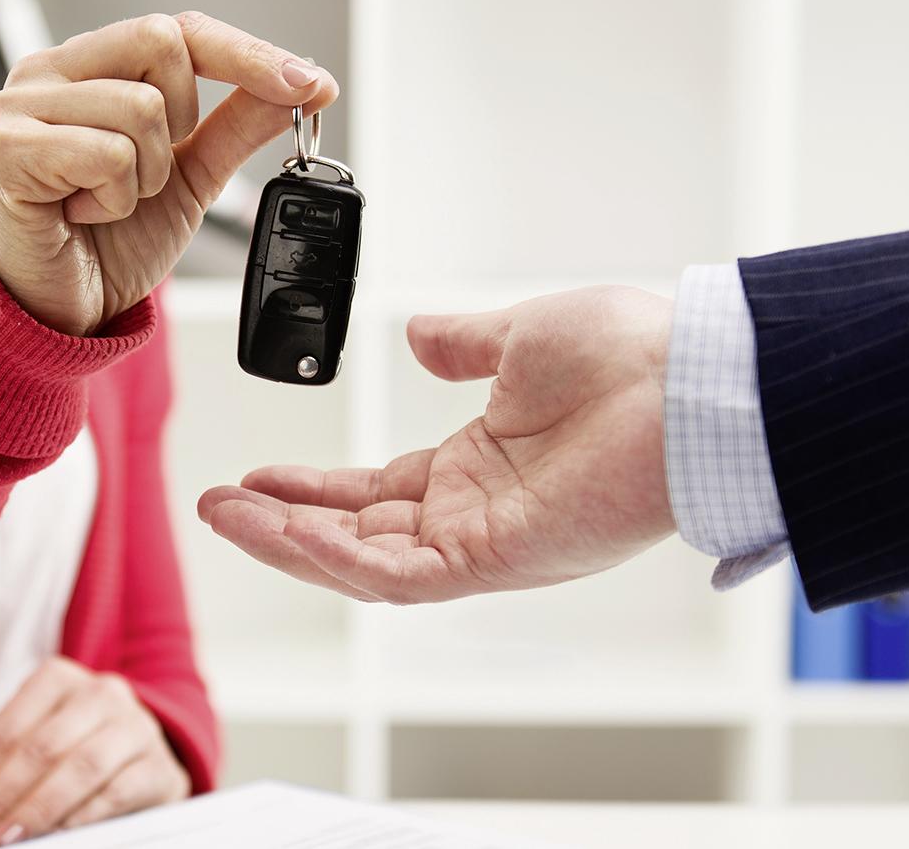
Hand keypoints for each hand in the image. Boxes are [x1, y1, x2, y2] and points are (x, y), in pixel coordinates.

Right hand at [0, 12, 337, 335]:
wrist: (60, 310)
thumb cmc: (107, 242)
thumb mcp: (191, 179)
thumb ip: (238, 127)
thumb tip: (303, 87)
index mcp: (92, 68)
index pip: (181, 31)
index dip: (248, 54)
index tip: (310, 84)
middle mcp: (52, 72)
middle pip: (163, 43)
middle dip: (181, 123)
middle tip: (149, 175)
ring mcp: (23, 104)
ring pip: (139, 108)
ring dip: (144, 177)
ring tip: (107, 203)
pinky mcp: (8, 147)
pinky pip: (106, 153)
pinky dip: (112, 199)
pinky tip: (82, 213)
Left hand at [0, 658, 188, 847]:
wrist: (149, 758)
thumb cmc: (77, 753)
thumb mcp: (37, 747)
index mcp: (58, 680)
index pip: (3, 731)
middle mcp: (99, 694)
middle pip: (39, 747)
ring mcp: (135, 727)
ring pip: (80, 766)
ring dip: (36, 809)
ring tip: (5, 840)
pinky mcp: (159, 766)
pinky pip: (119, 790)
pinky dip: (83, 816)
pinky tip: (59, 836)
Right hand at [198, 286, 676, 602]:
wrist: (692, 380)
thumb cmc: (629, 356)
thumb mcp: (521, 337)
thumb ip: (462, 344)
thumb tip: (417, 335)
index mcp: (476, 468)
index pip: (372, 492)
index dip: (308, 486)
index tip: (253, 474)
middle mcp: (473, 513)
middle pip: (355, 534)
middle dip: (280, 522)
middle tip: (216, 504)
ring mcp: (483, 541)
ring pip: (365, 563)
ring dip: (291, 542)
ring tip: (226, 515)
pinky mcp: (498, 558)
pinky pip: (403, 573)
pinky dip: (341, 555)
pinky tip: (287, 528)